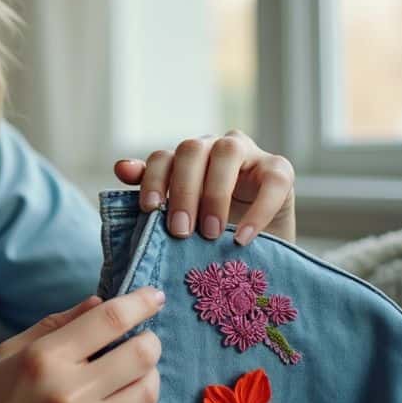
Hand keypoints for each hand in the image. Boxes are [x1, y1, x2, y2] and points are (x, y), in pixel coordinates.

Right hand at [0, 287, 164, 402]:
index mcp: (43, 359)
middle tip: (143, 342)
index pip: (111, 320)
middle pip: (142, 356)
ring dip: (147, 378)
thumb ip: (54, 326)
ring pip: (147, 394)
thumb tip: (99, 304)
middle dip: (150, 342)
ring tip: (130, 377)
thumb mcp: (6, 355)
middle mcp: (68, 395)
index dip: (141, 303)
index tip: (153, 297)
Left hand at [113, 129, 295, 245]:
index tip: (148, 211)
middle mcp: (214, 148)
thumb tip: (121, 168)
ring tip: (210, 234)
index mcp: (185, 160)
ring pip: (227, 152)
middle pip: (191, 150)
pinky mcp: (280, 170)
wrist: (259, 254)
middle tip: (180, 231)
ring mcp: (249, 154)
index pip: (162, 157)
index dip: (152, 180)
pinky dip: (257, 210)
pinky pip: (272, 180)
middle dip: (182, 191)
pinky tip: (243, 238)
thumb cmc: (212, 235)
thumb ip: (153, 195)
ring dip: (214, 194)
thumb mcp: (182, 220)